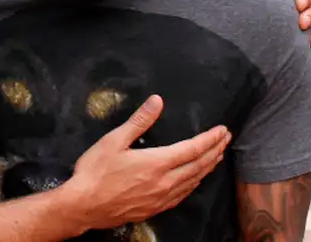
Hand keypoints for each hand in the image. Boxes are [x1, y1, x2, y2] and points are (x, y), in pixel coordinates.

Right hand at [62, 95, 230, 230]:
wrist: (84, 206)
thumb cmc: (95, 171)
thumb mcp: (113, 141)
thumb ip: (138, 121)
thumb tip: (157, 101)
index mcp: (157, 163)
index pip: (192, 149)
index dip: (210, 139)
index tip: (222, 129)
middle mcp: (165, 182)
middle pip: (198, 166)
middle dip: (215, 150)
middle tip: (226, 139)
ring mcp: (161, 198)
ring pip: (193, 182)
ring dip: (208, 167)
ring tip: (217, 156)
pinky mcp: (155, 209)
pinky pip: (183, 195)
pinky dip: (194, 184)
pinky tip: (195, 181)